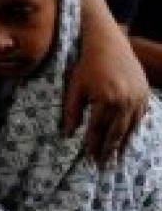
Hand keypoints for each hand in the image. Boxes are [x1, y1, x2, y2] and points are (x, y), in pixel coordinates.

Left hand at [62, 26, 148, 165]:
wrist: (109, 45)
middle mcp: (124, 101)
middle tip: (102, 166)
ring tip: (115, 160)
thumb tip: (66, 134)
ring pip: (129, 129)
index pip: (97, 129)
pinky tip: (126, 142)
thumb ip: (71, 111)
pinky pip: (138, 120)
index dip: (92, 145)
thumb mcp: (74, 87)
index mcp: (106, 99)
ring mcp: (137, 99)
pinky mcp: (144, 96)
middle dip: (107, 151)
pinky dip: (132, 132)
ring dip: (122, 146)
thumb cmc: (87, 65)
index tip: (88, 159)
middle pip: (115, 133)